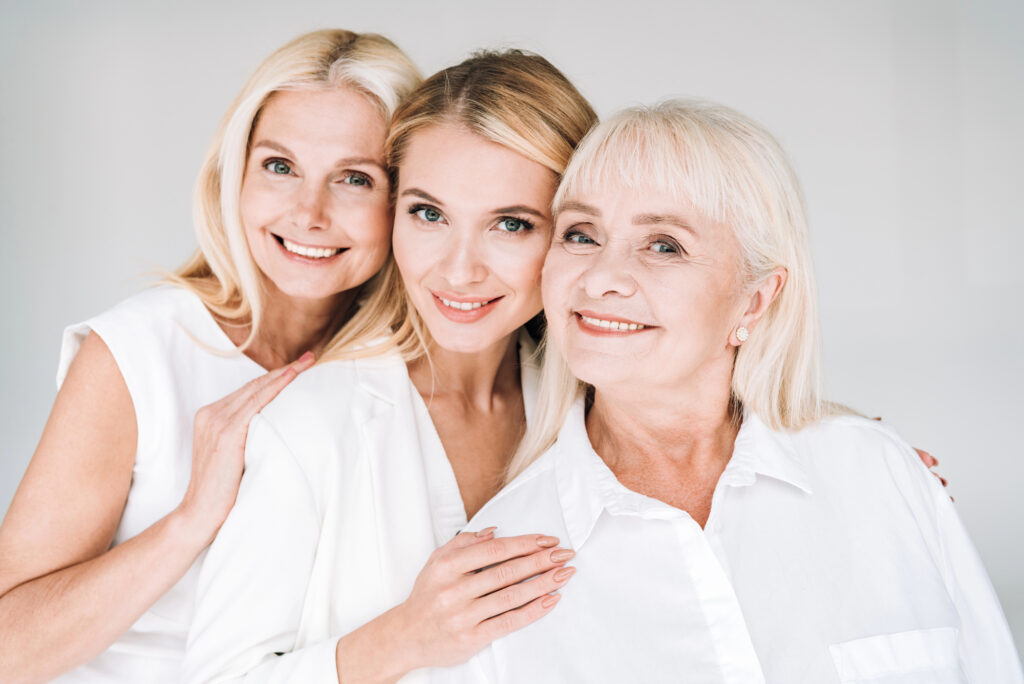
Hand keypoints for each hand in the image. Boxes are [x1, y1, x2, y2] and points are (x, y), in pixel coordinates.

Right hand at [176, 351, 315, 543]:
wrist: (200, 514)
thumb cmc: (222, 491)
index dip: (275, 377)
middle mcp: (211, 414)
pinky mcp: (225, 433)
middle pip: (254, 386)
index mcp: (211, 416)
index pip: (249, 391)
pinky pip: (255, 403)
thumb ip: (250, 436)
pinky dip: (275, 387)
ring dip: (285, 374)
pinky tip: (292, 377)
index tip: (299, 367)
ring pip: (256, 390)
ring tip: (308, 363)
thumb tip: (281, 427)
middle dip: (284, 370)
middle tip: (310, 358)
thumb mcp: (236, 455)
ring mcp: (216, 421)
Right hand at [392, 529, 575, 668]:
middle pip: (507, 572)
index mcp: (447, 566)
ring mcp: (464, 615)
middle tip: (565, 554)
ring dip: (543, 583)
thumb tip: (495, 531)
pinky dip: (534, 610)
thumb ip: (464, 542)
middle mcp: (455, 590)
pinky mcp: (473, 637)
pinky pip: (510, 621)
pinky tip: (551, 600)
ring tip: (565, 573)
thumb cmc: (427, 594)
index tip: (547, 541)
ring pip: (512, 596)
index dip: (525, 544)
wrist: (407, 635)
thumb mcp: (436, 561)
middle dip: (541, 561)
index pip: (495, 550)